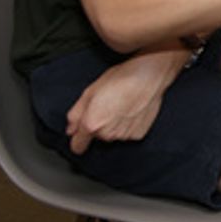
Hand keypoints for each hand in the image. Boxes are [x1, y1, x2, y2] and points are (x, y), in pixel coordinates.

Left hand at [65, 49, 180, 154]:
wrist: (150, 75)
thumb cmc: (121, 78)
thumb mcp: (90, 90)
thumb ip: (76, 114)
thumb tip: (71, 128)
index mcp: (92, 124)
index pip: (77, 146)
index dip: (77, 139)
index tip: (80, 135)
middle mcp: (108, 134)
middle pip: (97, 137)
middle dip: (99, 126)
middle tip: (107, 107)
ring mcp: (124, 135)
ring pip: (113, 135)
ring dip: (114, 126)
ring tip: (121, 107)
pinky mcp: (139, 134)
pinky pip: (127, 134)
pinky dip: (128, 125)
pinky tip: (132, 111)